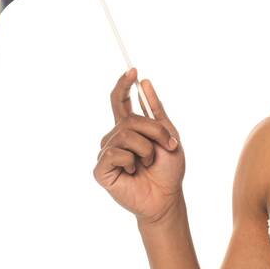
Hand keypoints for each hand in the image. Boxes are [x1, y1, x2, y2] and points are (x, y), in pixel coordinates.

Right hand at [93, 67, 184, 223]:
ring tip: (148, 164)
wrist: (167, 197)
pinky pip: (115, 153)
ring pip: (125, 135)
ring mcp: (106, 153)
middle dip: (154, 130)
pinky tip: (132, 173)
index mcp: (129, 129)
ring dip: (146, 149)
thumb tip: (145, 82)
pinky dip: (131, 162)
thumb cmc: (168, 170)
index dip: (124, 85)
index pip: (120, 101)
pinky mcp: (100, 169)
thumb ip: (156, 111)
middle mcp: (114, 138)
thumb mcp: (168, 136)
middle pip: (128, 118)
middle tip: (168, 145)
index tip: (133, 70)